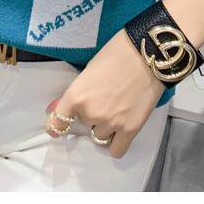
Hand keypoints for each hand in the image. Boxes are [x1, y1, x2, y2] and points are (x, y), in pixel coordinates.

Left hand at [45, 28, 163, 158]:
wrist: (148, 54)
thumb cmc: (117, 53)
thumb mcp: (90, 69)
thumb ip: (78, 92)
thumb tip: (60, 108)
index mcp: (76, 95)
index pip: (57, 123)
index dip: (56, 126)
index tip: (57, 127)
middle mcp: (90, 113)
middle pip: (83, 124)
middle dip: (90, 114)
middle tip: (104, 98)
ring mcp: (111, 124)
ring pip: (99, 136)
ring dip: (104, 126)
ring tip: (117, 108)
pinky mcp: (130, 130)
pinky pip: (116, 150)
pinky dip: (116, 142)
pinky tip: (121, 129)